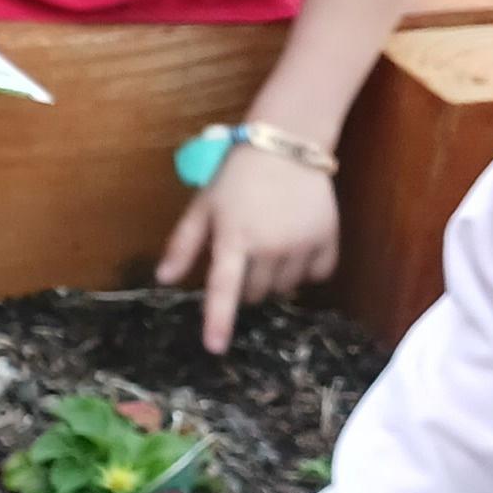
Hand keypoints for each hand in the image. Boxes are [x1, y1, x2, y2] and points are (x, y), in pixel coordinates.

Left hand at [158, 142, 337, 355]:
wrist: (285, 145)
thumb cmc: (236, 176)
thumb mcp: (203, 206)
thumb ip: (184, 244)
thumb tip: (164, 280)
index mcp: (233, 239)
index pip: (223, 289)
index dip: (218, 321)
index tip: (216, 348)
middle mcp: (269, 246)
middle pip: (255, 294)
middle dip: (247, 284)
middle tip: (246, 255)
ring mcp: (301, 244)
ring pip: (284, 288)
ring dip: (274, 279)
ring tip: (271, 246)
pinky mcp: (327, 239)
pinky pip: (316, 275)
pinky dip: (306, 270)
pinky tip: (297, 246)